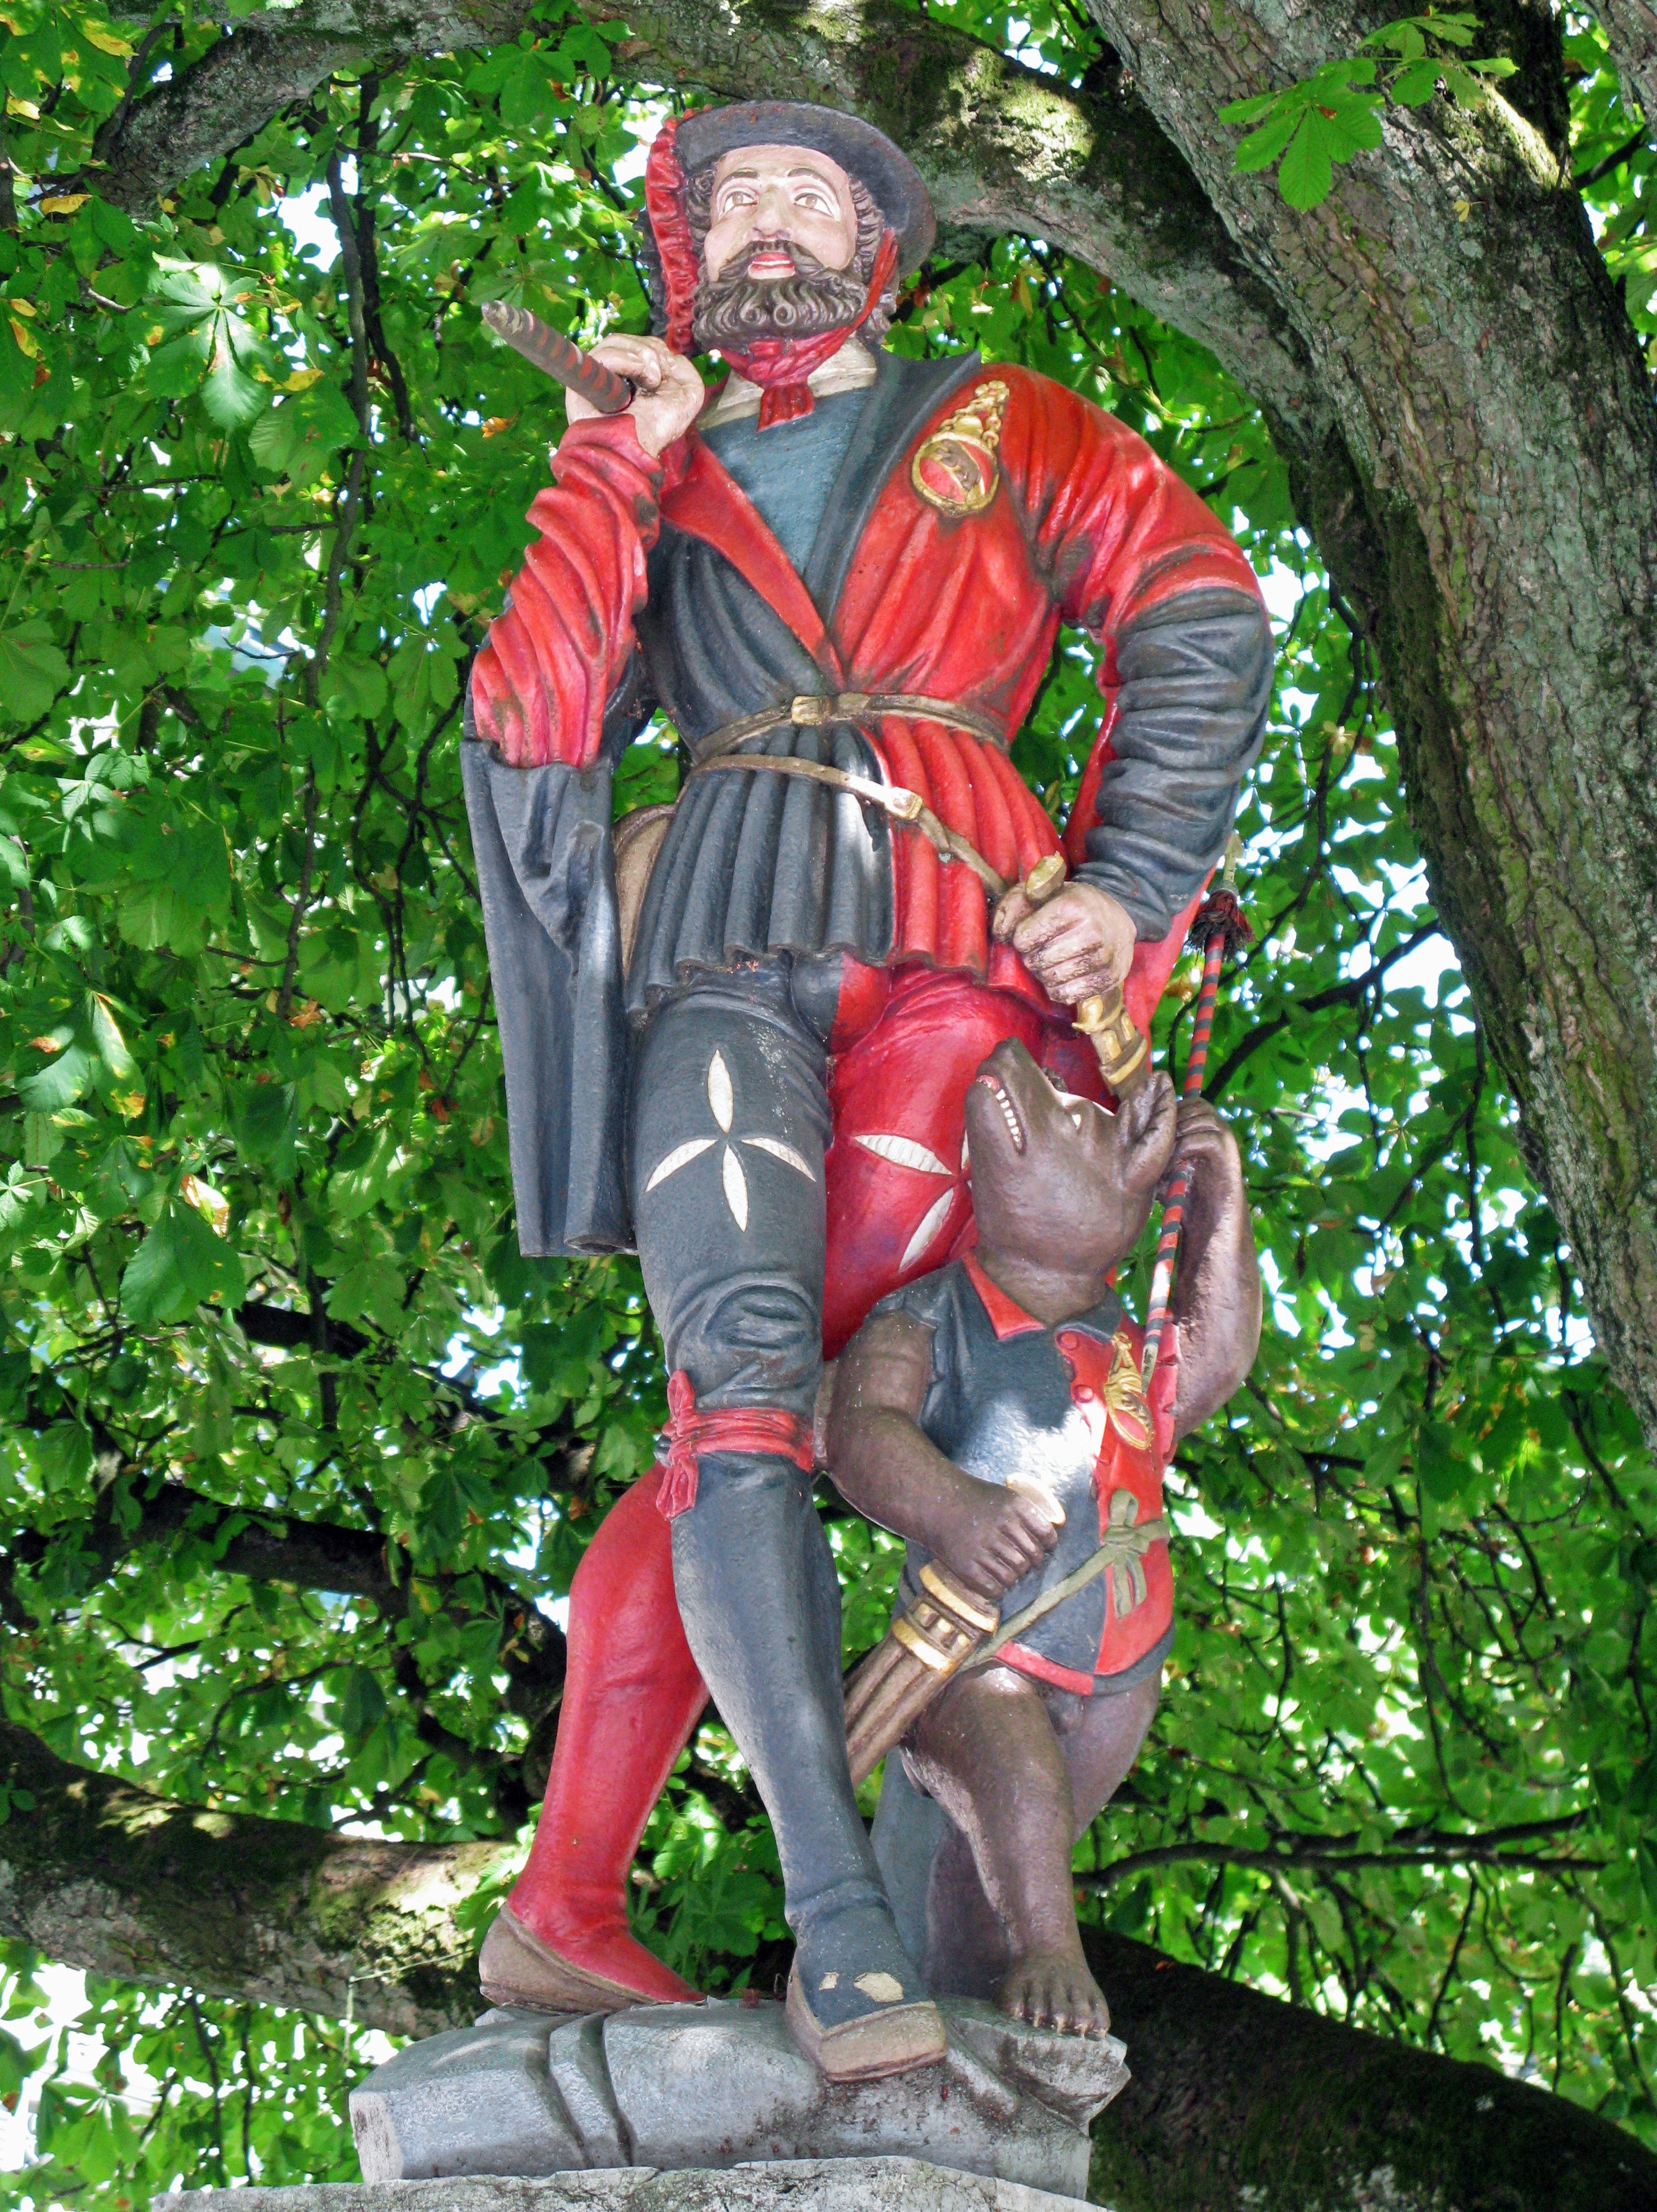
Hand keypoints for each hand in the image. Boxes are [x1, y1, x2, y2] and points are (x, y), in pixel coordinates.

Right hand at [564, 334, 703, 456]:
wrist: (641, 448)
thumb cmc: (662, 428)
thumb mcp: (689, 393)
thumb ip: (683, 366)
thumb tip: (666, 353)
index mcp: (630, 378)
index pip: (638, 343)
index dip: (656, 350)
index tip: (665, 374)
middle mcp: (609, 376)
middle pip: (625, 339)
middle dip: (651, 352)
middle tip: (657, 381)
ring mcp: (593, 379)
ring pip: (614, 341)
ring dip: (643, 357)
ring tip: (651, 383)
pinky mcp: (581, 384)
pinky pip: (603, 355)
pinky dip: (626, 361)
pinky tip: (637, 384)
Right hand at [934, 1476, 1061, 1600]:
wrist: (938, 1503)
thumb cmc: (977, 1502)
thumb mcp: (1006, 1496)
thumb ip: (1030, 1514)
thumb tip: (1054, 1536)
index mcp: (1015, 1506)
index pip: (1047, 1535)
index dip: (1047, 1544)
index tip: (1042, 1547)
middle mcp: (1002, 1526)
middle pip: (1033, 1558)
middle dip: (1030, 1561)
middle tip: (1020, 1558)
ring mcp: (983, 1547)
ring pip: (1015, 1575)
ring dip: (1013, 1574)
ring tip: (1003, 1565)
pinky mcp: (967, 1566)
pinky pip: (995, 1588)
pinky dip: (997, 1586)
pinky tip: (991, 1575)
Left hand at [991, 880, 1135, 1002]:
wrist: (1118, 916)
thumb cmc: (1073, 904)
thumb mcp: (1043, 892)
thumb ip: (1014, 904)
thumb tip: (1000, 933)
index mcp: (1073, 906)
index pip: (1025, 937)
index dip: (1021, 938)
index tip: (1029, 933)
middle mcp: (1093, 932)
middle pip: (1037, 961)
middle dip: (1033, 956)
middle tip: (1043, 948)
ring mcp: (1105, 957)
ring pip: (1051, 980)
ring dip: (1045, 973)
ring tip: (1054, 960)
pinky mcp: (1110, 978)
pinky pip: (1067, 995)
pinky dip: (1059, 988)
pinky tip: (1065, 973)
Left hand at [1163, 1097, 1245, 1245]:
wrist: (1208, 1224)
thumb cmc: (1182, 1195)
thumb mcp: (1163, 1164)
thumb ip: (1156, 1146)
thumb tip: (1129, 1128)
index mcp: (1204, 1126)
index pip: (1186, 1102)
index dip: (1167, 1114)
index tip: (1153, 1138)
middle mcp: (1217, 1127)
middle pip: (1192, 1105)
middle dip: (1171, 1125)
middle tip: (1158, 1150)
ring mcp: (1225, 1137)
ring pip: (1197, 1119)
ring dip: (1176, 1137)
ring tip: (1165, 1161)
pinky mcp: (1228, 1152)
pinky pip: (1203, 1138)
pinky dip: (1184, 1150)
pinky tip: (1174, 1169)